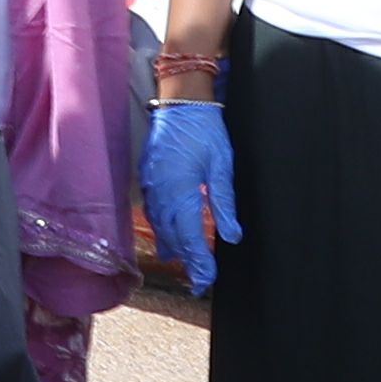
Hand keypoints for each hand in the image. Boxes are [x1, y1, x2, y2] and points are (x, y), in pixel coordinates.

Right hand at [141, 96, 241, 280]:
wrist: (181, 101)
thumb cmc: (205, 130)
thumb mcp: (221, 165)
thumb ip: (224, 202)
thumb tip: (232, 235)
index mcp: (180, 189)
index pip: (188, 236)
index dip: (198, 261)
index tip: (207, 279)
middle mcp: (160, 191)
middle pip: (172, 236)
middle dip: (187, 260)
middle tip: (201, 281)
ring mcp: (151, 185)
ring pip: (160, 226)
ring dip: (174, 247)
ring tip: (187, 264)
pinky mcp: (148, 178)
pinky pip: (154, 212)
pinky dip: (163, 229)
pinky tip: (170, 238)